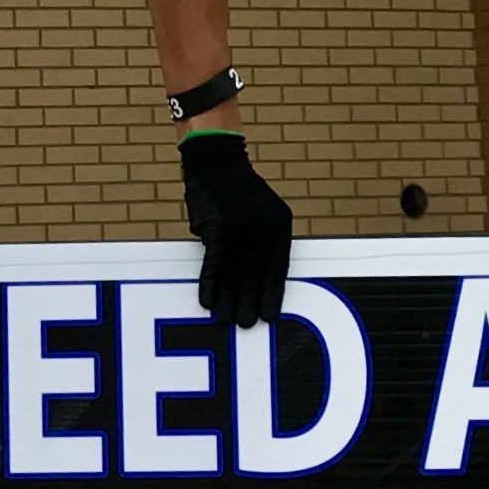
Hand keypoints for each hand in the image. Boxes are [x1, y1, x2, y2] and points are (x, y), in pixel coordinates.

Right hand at [178, 131, 290, 327]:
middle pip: (256, 276)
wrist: (217, 163)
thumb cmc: (240, 191)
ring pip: (235, 275)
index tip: (270, 315)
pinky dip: (209, 286)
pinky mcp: (218, 231)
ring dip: (229, 300)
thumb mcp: (264, 213)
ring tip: (226, 320)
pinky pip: (214, 266)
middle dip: (250, 302)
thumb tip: (256, 282)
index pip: (279, 268)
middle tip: (247, 325)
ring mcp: (241, 231)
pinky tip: (207, 302)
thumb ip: (264, 242)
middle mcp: (264, 230)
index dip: (273, 294)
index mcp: (280, 226)